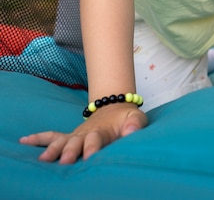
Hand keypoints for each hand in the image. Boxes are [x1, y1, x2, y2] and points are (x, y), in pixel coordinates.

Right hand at [19, 103, 147, 163]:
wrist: (115, 106)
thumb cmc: (126, 118)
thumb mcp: (136, 117)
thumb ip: (135, 124)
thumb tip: (132, 131)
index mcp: (102, 131)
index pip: (97, 139)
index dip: (93, 147)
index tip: (90, 157)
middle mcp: (86, 133)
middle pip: (76, 142)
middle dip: (70, 151)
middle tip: (65, 161)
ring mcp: (76, 135)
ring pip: (62, 141)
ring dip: (53, 149)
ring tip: (43, 160)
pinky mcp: (69, 137)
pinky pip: (52, 136)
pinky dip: (38, 138)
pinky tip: (24, 142)